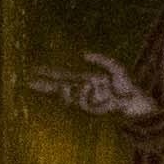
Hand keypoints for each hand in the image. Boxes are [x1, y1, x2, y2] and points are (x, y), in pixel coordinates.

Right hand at [27, 50, 154, 119]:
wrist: (136, 102)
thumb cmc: (126, 86)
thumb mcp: (114, 67)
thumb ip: (100, 59)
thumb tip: (83, 54)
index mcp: (85, 80)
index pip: (62, 77)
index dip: (48, 74)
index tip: (35, 71)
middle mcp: (82, 91)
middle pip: (58, 89)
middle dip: (44, 86)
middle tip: (28, 83)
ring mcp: (86, 101)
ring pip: (68, 97)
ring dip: (68, 91)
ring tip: (71, 85)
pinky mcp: (92, 109)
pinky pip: (82, 100)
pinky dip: (86, 93)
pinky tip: (93, 87)